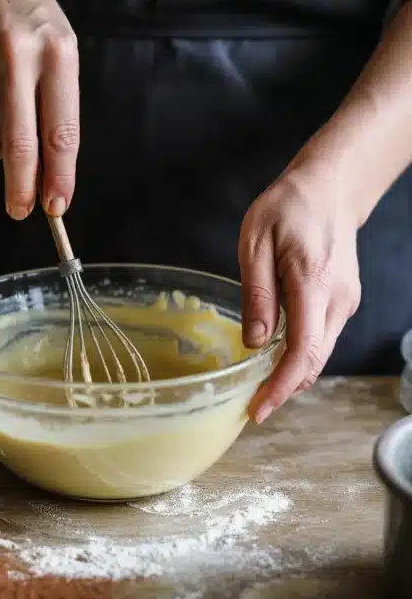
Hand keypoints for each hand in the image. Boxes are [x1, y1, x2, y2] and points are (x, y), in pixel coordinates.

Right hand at [0, 0, 79, 218]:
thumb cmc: (32, 24)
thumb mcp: (60, 54)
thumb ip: (57, 113)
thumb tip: (49, 178)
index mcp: (57, 53)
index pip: (60, 132)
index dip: (59, 177)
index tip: (57, 207)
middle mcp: (15, 53)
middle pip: (18, 145)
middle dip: (21, 189)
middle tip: (20, 210)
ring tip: (3, 124)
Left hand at [238, 165, 360, 422]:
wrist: (329, 189)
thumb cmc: (288, 208)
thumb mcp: (255, 243)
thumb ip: (256, 294)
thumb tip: (256, 343)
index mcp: (313, 283)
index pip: (302, 351)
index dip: (280, 387)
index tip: (258, 409)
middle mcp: (337, 299)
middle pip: (314, 361)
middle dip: (284, 389)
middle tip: (252, 405)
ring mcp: (346, 302)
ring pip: (321, 353)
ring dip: (292, 373)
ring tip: (259, 385)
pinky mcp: (344, 301)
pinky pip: (323, 338)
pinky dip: (301, 354)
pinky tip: (277, 356)